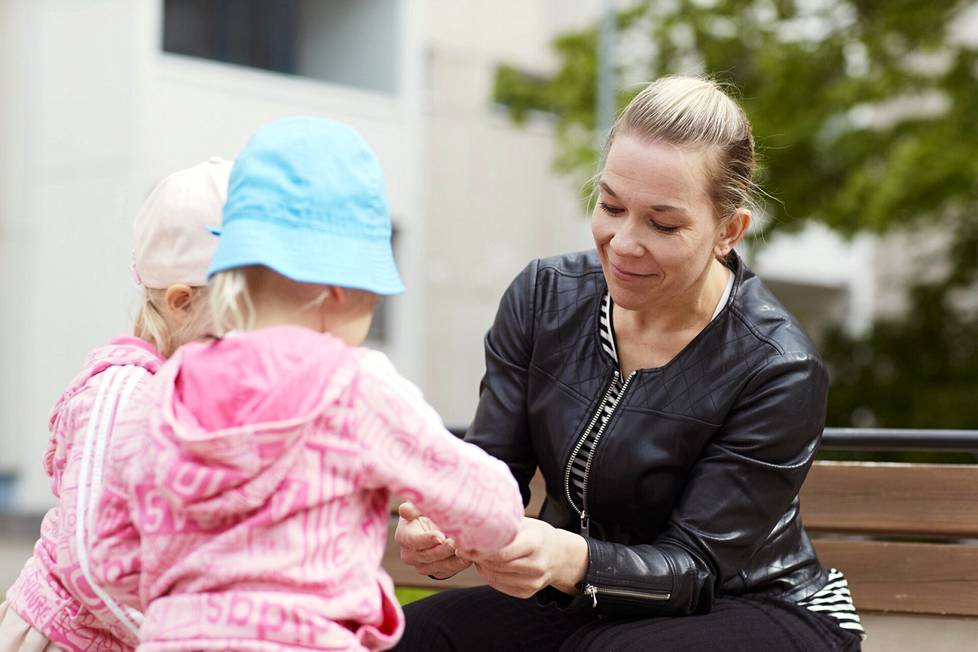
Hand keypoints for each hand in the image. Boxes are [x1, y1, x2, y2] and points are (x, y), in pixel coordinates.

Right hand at [393, 502, 471, 578]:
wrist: (437, 526)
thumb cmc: (426, 512)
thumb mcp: (419, 507)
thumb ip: (412, 508)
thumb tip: (404, 509)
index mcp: (403, 536)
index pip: (413, 540)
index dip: (426, 539)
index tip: (440, 536)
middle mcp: (409, 555)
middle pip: (427, 555)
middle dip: (443, 549)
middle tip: (455, 542)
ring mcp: (422, 566)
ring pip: (438, 565)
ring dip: (452, 559)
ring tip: (465, 550)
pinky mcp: (437, 572)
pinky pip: (448, 571)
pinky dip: (459, 564)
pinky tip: (468, 557)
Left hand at [457, 517, 588, 598]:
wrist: (560, 555)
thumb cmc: (538, 535)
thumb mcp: (526, 523)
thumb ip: (503, 524)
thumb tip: (473, 520)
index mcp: (535, 542)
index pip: (501, 552)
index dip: (480, 549)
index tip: (464, 543)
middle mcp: (536, 564)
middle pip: (496, 564)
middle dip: (477, 556)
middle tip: (464, 547)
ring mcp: (533, 581)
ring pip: (494, 576)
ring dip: (481, 566)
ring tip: (477, 554)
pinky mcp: (527, 592)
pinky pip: (499, 585)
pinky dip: (489, 575)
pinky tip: (488, 565)